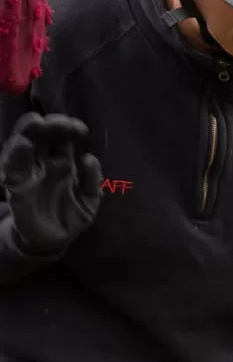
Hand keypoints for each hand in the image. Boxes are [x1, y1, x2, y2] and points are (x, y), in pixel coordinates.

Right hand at [1, 113, 102, 255]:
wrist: (54, 240)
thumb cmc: (73, 215)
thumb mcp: (89, 200)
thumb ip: (92, 180)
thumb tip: (89, 158)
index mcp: (63, 163)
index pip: (63, 139)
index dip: (69, 129)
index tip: (79, 127)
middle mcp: (44, 163)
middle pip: (42, 137)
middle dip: (49, 125)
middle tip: (58, 121)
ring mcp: (28, 173)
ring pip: (23, 146)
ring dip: (28, 133)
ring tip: (36, 123)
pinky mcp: (15, 186)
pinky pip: (12, 169)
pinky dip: (16, 156)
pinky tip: (22, 145)